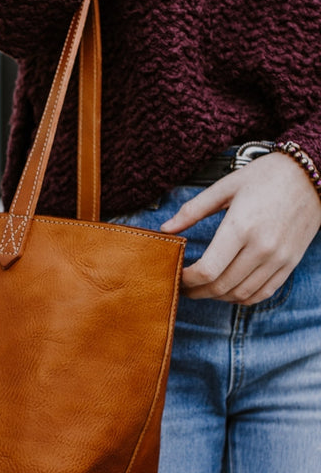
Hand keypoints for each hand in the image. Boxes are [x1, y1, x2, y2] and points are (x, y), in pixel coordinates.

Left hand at [159, 152, 320, 304]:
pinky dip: (242, 298)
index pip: (207, 270)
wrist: (312, 173)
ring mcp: (279, 258)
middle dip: (196, 291)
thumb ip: (192, 210)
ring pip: (241, 294)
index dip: (186, 279)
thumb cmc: (266, 176)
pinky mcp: (290, 262)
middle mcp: (261, 247)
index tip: (177, 275)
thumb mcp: (224, 187)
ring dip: (217, 297)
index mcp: (241, 227)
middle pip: (221, 286)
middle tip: (184, 287)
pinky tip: (229, 290)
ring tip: (203, 289)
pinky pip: (263, 292)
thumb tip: (166, 229)